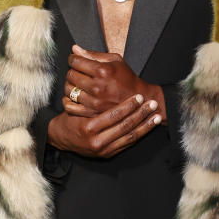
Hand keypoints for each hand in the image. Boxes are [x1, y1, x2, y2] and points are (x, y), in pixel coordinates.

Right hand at [48, 93, 163, 158]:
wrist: (61, 139)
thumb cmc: (69, 118)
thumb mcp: (75, 106)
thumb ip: (86, 90)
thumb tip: (86, 63)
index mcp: (88, 127)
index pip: (113, 116)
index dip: (128, 106)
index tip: (139, 97)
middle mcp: (97, 142)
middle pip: (124, 128)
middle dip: (141, 115)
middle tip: (153, 105)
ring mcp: (104, 150)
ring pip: (130, 137)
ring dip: (146, 127)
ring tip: (157, 117)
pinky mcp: (109, 155)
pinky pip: (128, 144)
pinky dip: (140, 134)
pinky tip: (149, 127)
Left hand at [63, 45, 165, 121]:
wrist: (140, 99)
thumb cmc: (127, 78)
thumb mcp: (114, 60)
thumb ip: (93, 54)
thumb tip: (75, 49)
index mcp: (102, 71)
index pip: (76, 61)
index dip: (73, 59)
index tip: (75, 60)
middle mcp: (97, 86)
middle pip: (70, 75)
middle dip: (72, 71)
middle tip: (78, 72)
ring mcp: (94, 101)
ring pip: (68, 90)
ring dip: (70, 85)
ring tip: (78, 84)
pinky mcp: (92, 112)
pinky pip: (70, 105)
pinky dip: (69, 100)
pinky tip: (76, 96)